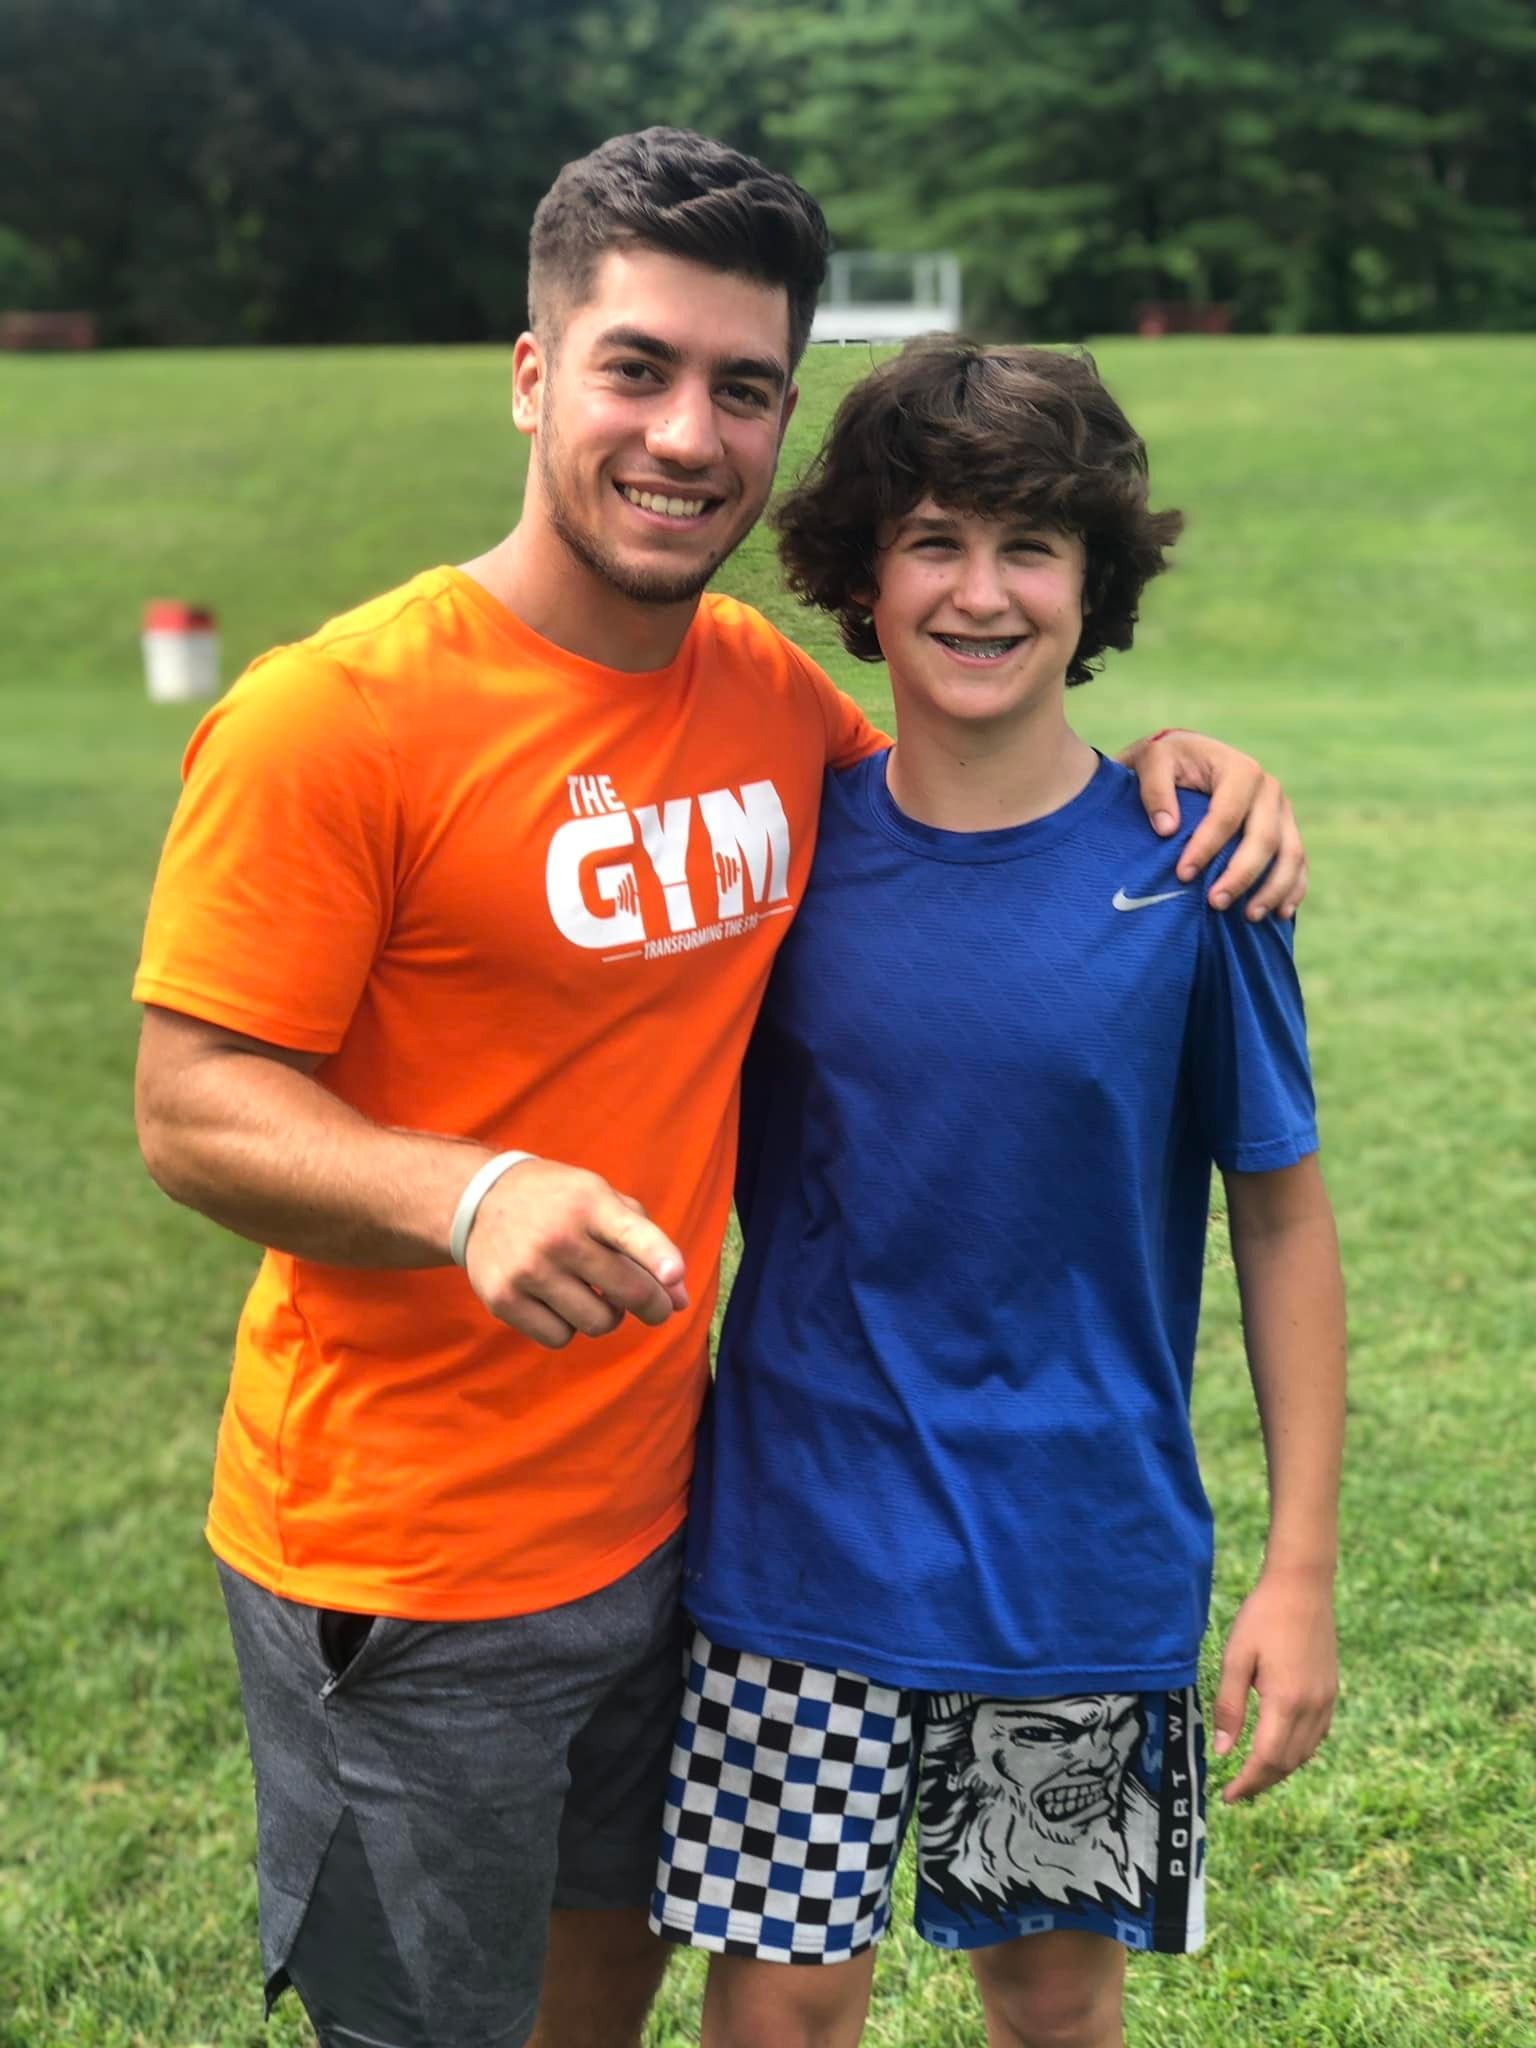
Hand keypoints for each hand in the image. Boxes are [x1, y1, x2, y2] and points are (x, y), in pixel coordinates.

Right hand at [462, 1158, 688, 1347]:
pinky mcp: (503, 1299)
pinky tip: (557, 1302)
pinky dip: (568, 1327)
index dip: (658, 1257)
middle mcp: (559, 1237)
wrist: (479, 1199)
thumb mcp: (601, 1200)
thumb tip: (681, 1300)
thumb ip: (646, 1243)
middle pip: (628, 1293)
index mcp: (590, 1203)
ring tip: (592, 1294)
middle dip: (654, 1307)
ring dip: (607, 1317)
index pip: (631, 1233)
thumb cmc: (559, 1203)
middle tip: (656, 1307)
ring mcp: (528, 1270)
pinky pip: (560, 1338)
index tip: (674, 1275)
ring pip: (599, 1324)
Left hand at [1119, 730, 1307, 920]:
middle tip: (1216, 903)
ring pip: (1291, 854)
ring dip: (1273, 889)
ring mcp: (1282, 812)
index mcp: (1240, 770)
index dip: (1207, 847)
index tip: (1182, 874)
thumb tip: (1167, 828)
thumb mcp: (1152, 761)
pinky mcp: (1286, 830)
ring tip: (1249, 916)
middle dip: (1241, 874)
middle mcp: (1269, 789)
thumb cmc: (1167, 762)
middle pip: (1264, 838)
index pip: (1228, 814)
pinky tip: (1278, 914)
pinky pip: (1299, 863)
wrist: (1188, 758)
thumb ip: (1155, 789)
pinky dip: (1293, 889)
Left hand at [1212, 1570, 1337, 1803]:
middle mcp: (1312, 1708)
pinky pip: (1316, 1737)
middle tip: (1235, 1791)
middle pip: (1287, 1763)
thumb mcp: (1236, 1657)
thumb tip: (1222, 1751)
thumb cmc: (1263, 1617)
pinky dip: (1296, 1752)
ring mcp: (1326, 1701)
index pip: (1266, 1760)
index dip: (1246, 1783)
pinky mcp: (1331, 1692)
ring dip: (1279, 1770)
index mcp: (1286, 1701)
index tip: (1226, 1797)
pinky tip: (1279, 1748)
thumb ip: (1229, 1706)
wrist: (1302, 1586)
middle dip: (1260, 1782)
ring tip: (1252, 1775)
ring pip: (1304, 1754)